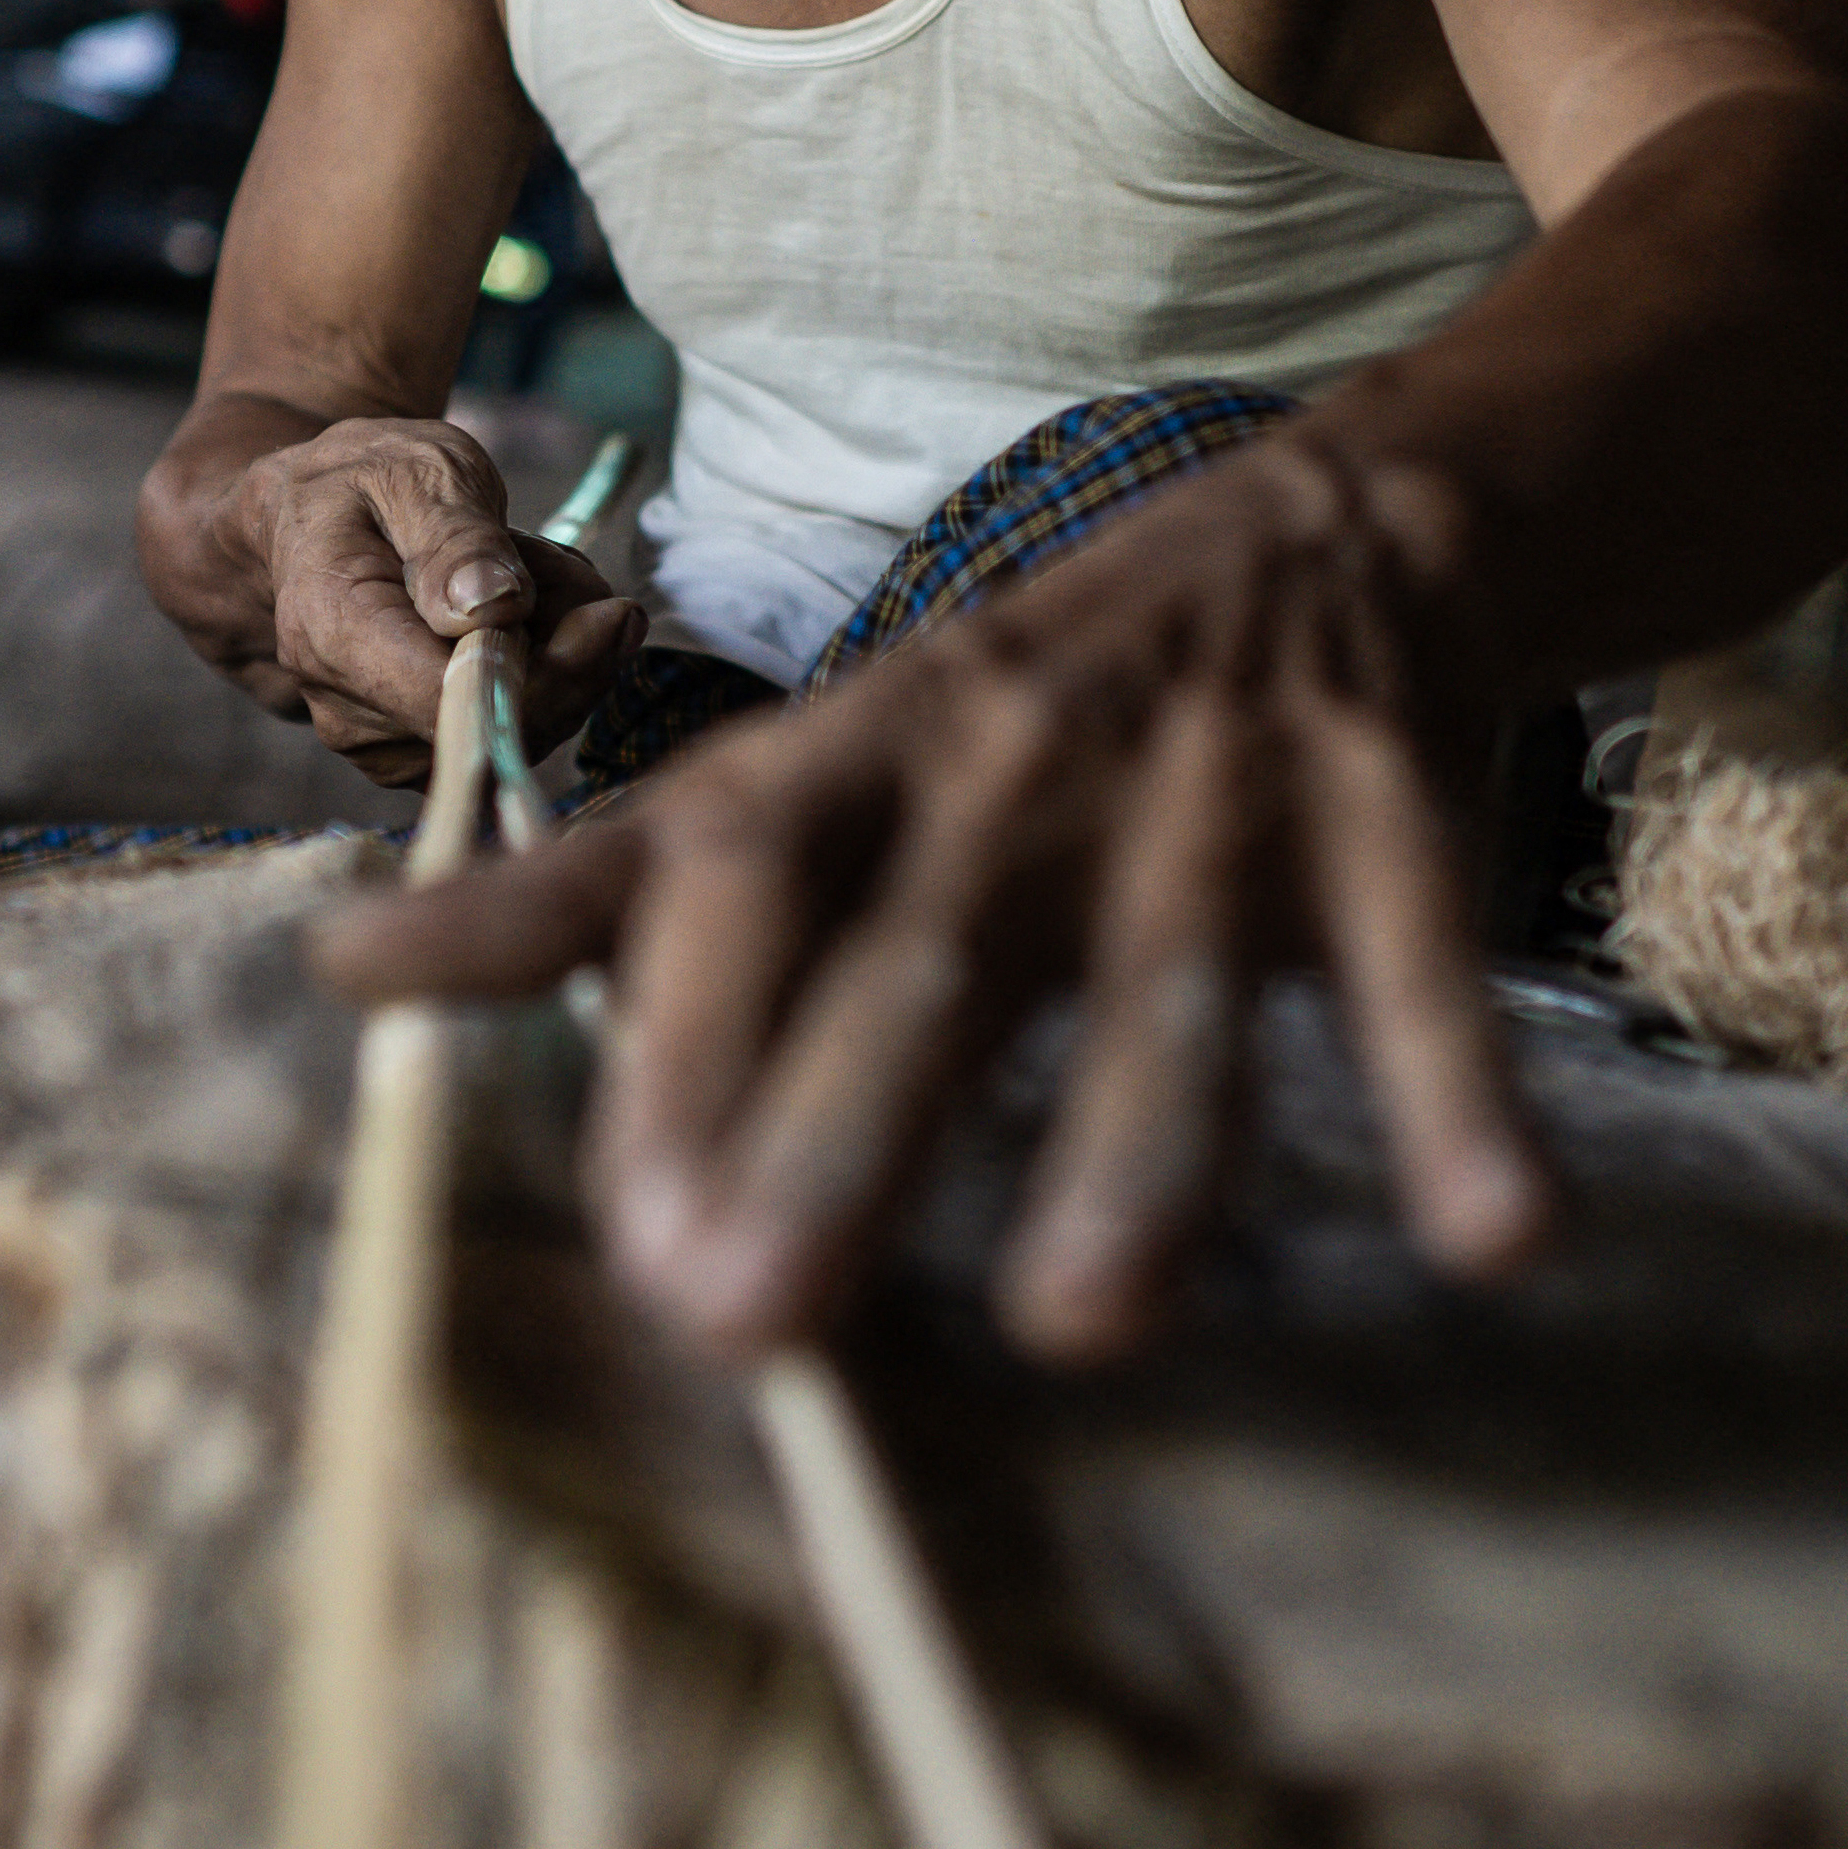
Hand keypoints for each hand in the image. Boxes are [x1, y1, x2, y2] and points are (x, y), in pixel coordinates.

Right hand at [215, 414, 642, 788]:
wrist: (308, 518)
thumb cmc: (364, 483)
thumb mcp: (416, 471)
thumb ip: (457, 536)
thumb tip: (494, 606)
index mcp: (333, 631)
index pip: (457, 699)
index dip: (552, 670)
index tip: (610, 610)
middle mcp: (346, 708)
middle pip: (501, 724)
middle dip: (565, 648)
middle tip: (558, 563)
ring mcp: (379, 744)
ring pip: (521, 732)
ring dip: (556, 655)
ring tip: (522, 573)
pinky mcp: (415, 757)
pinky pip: (510, 735)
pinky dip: (540, 676)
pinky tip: (515, 616)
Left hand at [311, 437, 1554, 1363]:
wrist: (1337, 525)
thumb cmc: (1019, 713)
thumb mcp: (804, 777)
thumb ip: (597, 897)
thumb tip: (350, 982)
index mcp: (860, 765)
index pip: (722, 882)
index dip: (652, 1033)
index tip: (604, 1216)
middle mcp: (1010, 771)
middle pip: (915, 962)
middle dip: (826, 1130)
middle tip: (739, 1312)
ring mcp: (1201, 791)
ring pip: (1161, 982)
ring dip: (1126, 1151)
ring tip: (1085, 1322)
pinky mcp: (1383, 812)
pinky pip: (1420, 968)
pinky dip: (1458, 1099)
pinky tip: (1497, 1241)